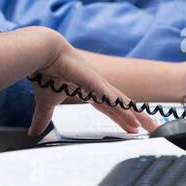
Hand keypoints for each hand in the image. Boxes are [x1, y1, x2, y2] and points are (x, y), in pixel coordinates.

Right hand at [29, 34, 145, 136]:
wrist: (43, 53)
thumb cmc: (46, 71)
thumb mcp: (47, 102)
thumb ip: (43, 118)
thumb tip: (34, 132)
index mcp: (88, 90)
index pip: (109, 107)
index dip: (121, 118)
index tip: (131, 127)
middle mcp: (98, 87)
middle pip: (122, 106)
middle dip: (137, 117)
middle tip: (151, 128)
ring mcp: (99, 84)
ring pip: (122, 103)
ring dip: (136, 115)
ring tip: (149, 127)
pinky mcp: (96, 82)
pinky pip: (113, 100)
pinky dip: (123, 110)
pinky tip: (134, 119)